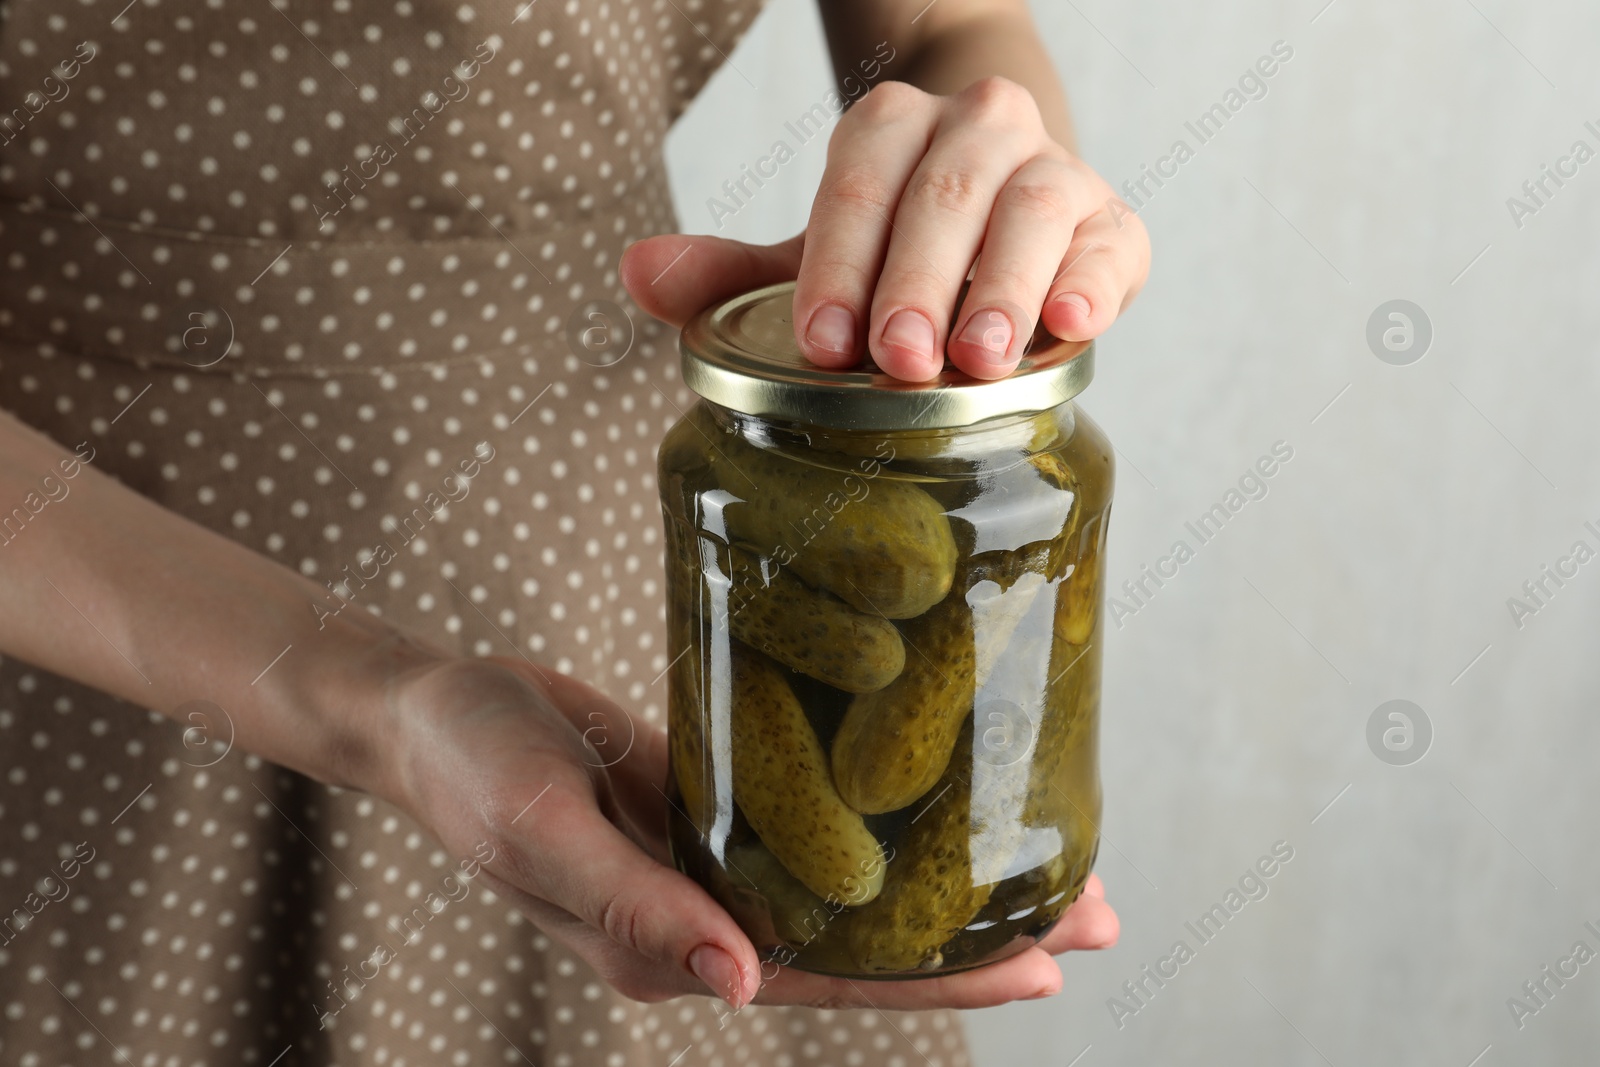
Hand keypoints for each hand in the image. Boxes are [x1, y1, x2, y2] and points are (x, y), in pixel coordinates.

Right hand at [374, 653, 1118, 1008]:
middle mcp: (713, 914)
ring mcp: (720, 859)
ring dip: (945, 874)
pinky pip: (817, 821)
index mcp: (674, 945)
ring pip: (854, 883)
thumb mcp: (539, 831)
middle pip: (867, 944)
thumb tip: (739, 984)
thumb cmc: (473, 768)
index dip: (940, 981)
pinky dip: (885, 815)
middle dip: (979, 934)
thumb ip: (632, 906)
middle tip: (1097, 912)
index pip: (833, 981)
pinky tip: (940, 793)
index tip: (1043, 965)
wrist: (433, 709)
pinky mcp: (717, 802)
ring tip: (1054, 854)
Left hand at [622, 77, 1148, 382]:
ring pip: (1032, 210)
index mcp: (893, 125)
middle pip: (943, 195)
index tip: (821, 341)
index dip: (837, 260)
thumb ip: (733, 272)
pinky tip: (1070, 325)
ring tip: (979, 358)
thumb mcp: (818, 253)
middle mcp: (978, 128)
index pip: (857, 179)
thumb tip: (634, 275)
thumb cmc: (899, 245)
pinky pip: (1110, 245)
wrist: (1002, 210)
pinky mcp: (1111, 224)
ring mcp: (1053, 170)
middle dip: (917, 279)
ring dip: (1003, 285)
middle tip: (895, 358)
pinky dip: (1092, 282)